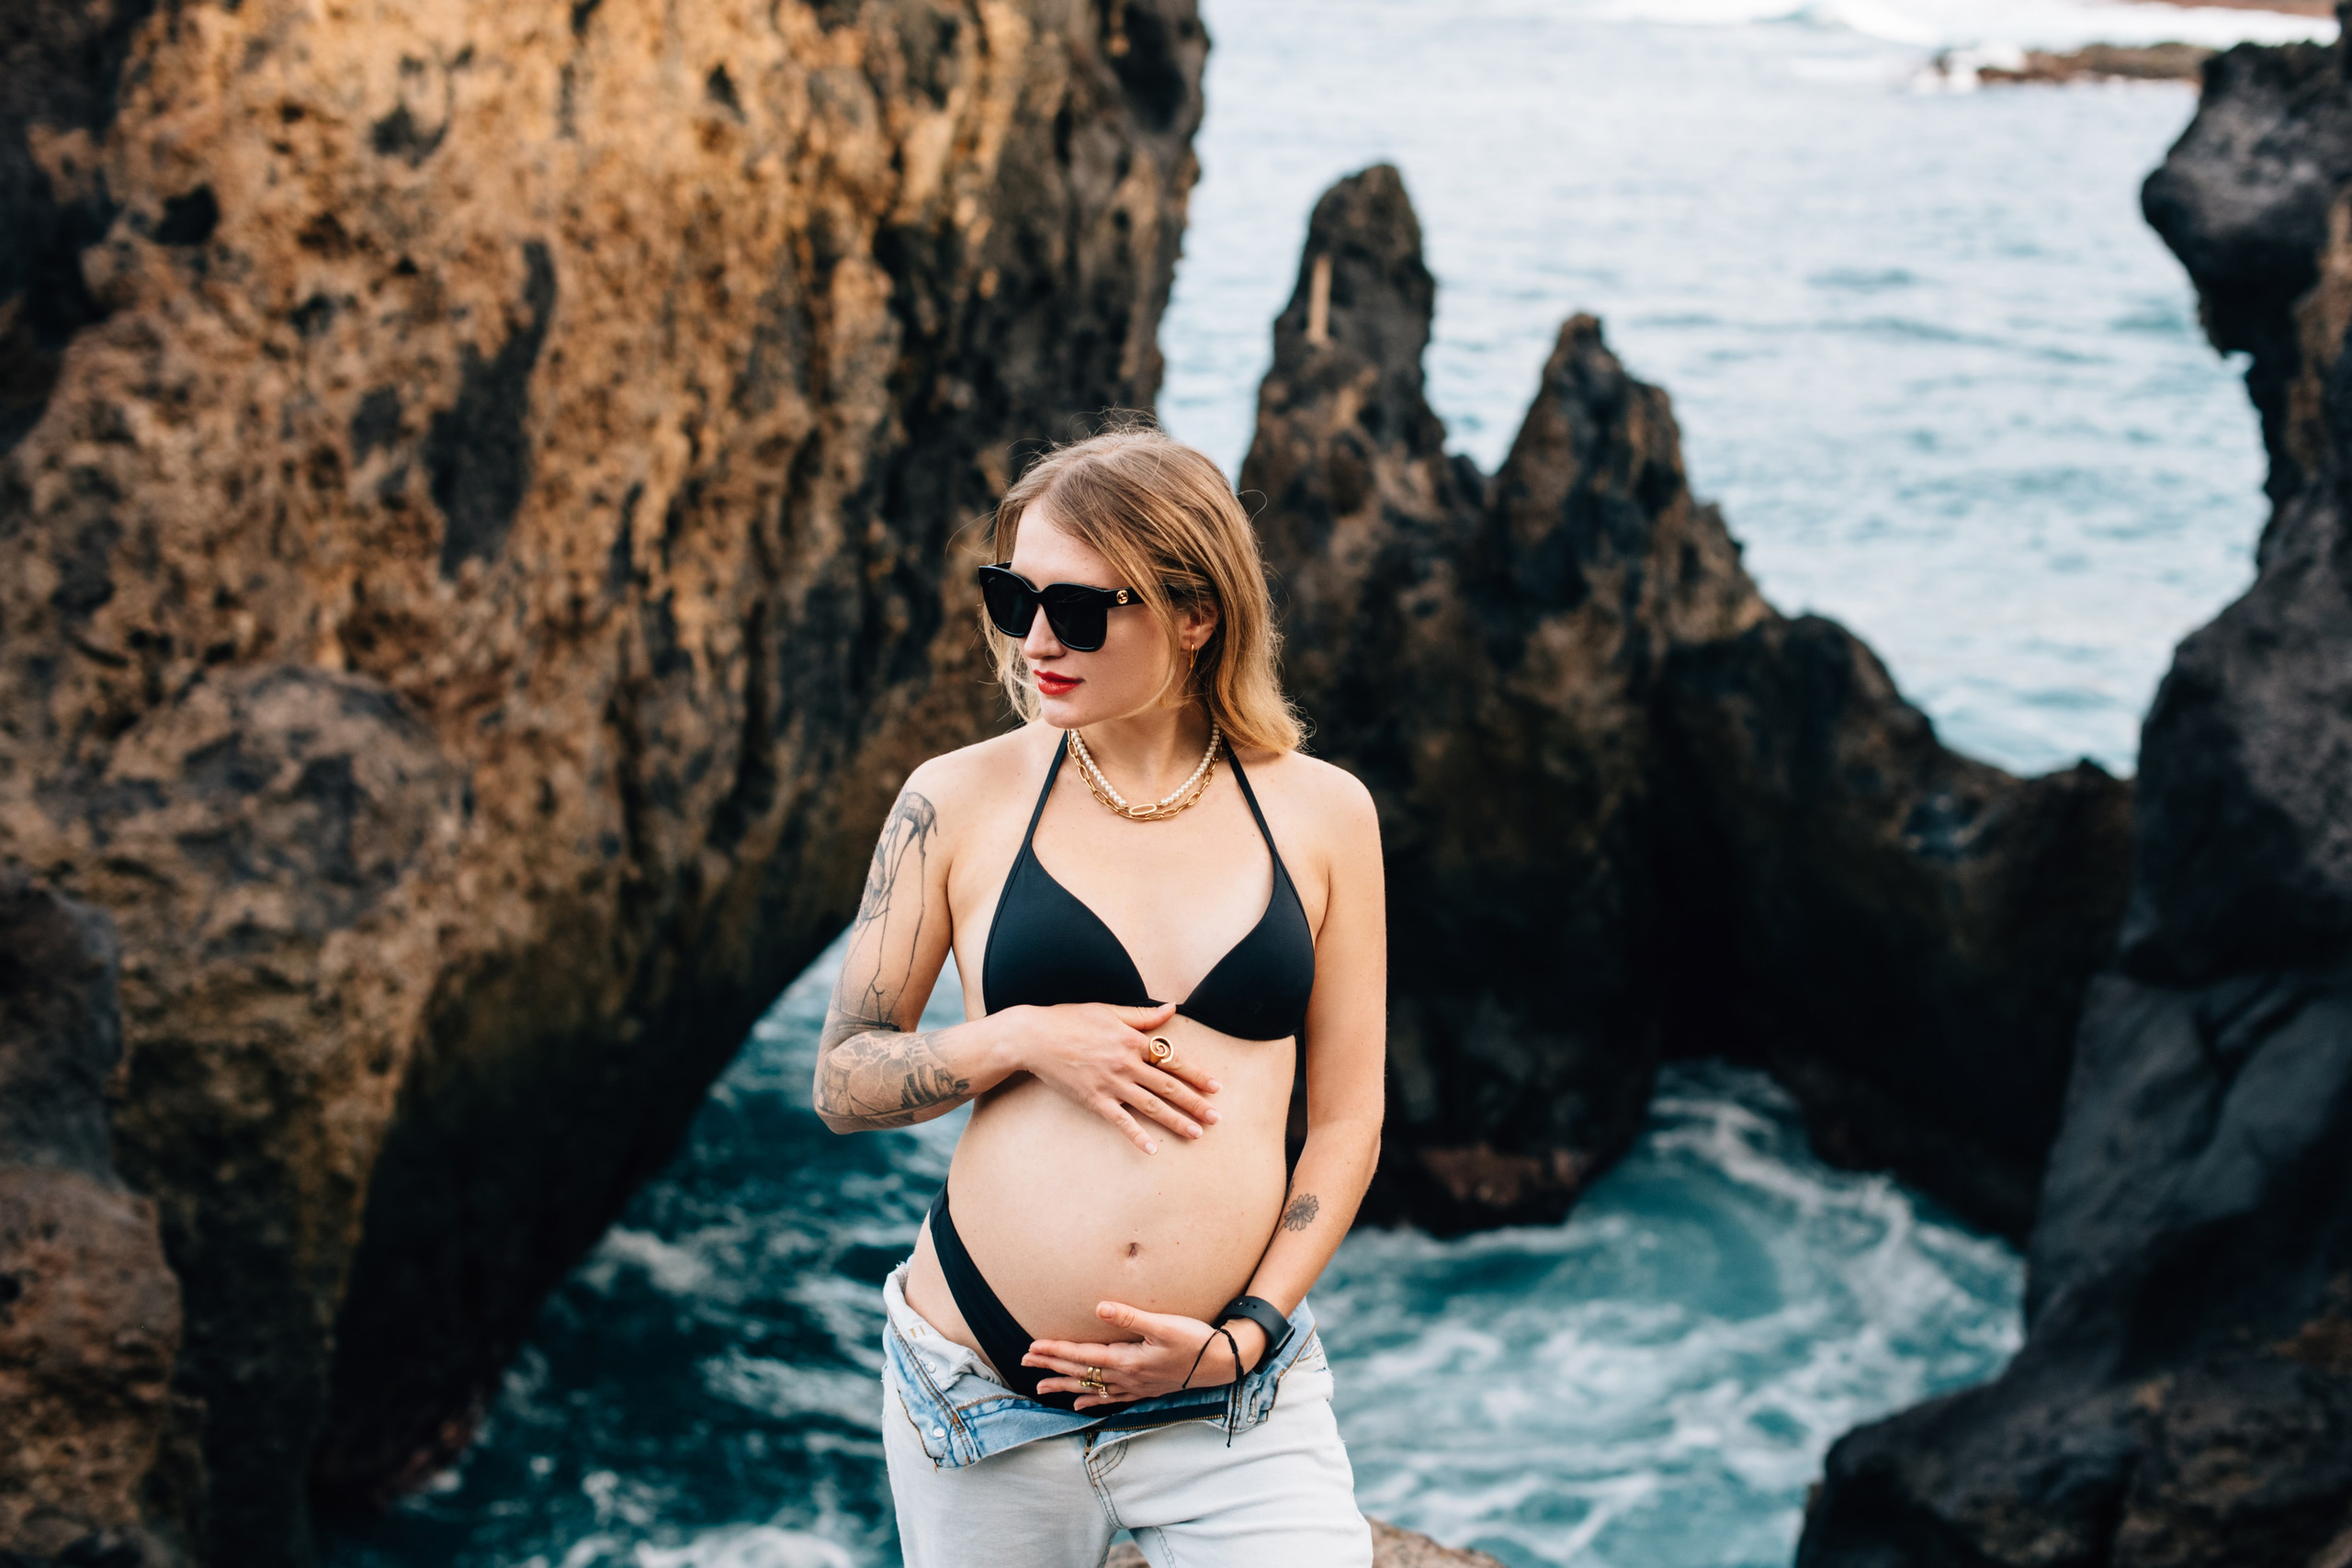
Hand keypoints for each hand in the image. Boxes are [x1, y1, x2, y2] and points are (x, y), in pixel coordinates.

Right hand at [1004, 1001, 1221, 1153]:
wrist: (1035, 1037)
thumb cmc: (1071, 1019)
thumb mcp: (1109, 1010)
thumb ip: (1143, 1015)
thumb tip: (1171, 1009)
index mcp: (1132, 1040)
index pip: (1173, 1060)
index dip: (1196, 1074)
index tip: (1215, 1087)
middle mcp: (1126, 1063)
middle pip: (1168, 1086)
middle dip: (1195, 1103)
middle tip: (1216, 1117)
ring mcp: (1111, 1083)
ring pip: (1151, 1105)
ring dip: (1176, 1120)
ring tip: (1196, 1133)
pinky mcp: (1094, 1100)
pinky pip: (1120, 1121)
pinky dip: (1137, 1136)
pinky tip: (1152, 1149)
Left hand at [1024, 1300, 1270, 1409]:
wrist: (1221, 1363)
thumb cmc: (1195, 1340)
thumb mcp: (1165, 1325)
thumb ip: (1130, 1317)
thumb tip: (1099, 1307)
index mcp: (1127, 1360)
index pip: (1083, 1356)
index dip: (1056, 1351)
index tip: (1032, 1347)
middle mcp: (1126, 1377)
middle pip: (1080, 1373)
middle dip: (1051, 1367)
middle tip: (1024, 1362)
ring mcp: (1134, 1386)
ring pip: (1090, 1389)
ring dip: (1064, 1386)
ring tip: (1039, 1387)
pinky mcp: (1143, 1389)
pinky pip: (1109, 1399)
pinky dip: (1091, 1401)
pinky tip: (1078, 1406)